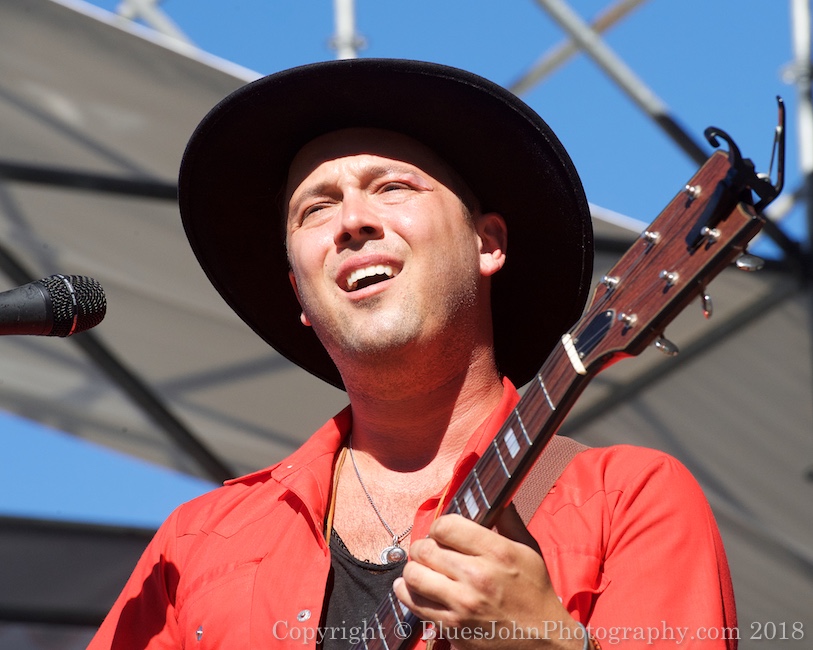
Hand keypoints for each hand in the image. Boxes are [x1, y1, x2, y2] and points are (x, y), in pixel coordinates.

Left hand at [392, 506, 584, 648]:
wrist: (544, 640)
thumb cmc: (535, 592)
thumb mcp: (529, 550)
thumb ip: (509, 520)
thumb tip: (496, 496)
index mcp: (497, 553)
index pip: (446, 526)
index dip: (440, 526)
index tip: (443, 533)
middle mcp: (477, 577)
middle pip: (424, 549)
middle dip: (424, 547)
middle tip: (430, 551)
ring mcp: (462, 605)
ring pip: (414, 576)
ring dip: (414, 569)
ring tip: (422, 568)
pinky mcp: (453, 628)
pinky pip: (414, 605)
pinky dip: (408, 593)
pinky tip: (414, 588)